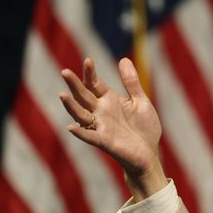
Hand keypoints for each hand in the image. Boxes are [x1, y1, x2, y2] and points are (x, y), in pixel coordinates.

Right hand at [59, 57, 166, 199]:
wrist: (149, 153)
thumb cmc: (144, 128)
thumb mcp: (141, 101)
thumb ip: (131, 82)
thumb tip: (123, 59)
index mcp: (110, 100)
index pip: (94, 84)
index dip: (90, 73)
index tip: (88, 60)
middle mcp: (101, 112)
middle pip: (84, 96)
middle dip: (74, 84)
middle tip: (64, 72)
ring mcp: (101, 126)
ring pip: (81, 115)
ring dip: (71, 106)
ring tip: (62, 94)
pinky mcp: (105, 142)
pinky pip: (90, 137)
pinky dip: (81, 133)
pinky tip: (71, 127)